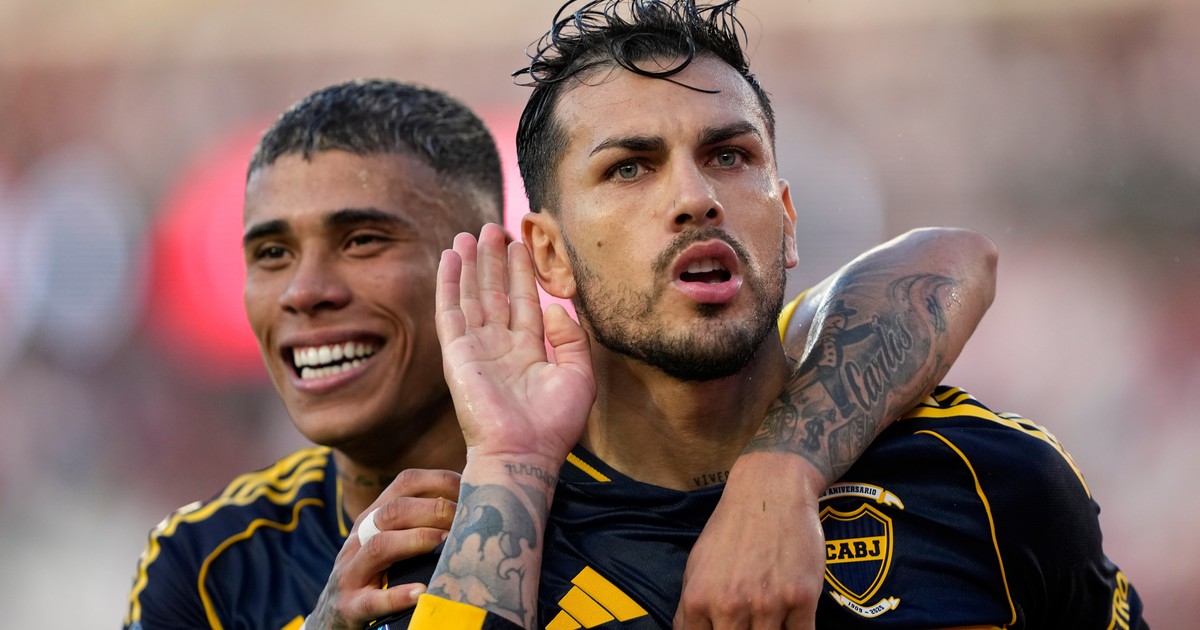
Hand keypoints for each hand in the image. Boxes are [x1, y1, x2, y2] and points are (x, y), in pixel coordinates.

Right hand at [305, 469, 459, 628]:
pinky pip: (373, 600)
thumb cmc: (375, 572)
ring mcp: (351, 571)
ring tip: (445, 542)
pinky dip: (397, 596)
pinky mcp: (350, 606)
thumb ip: (419, 521)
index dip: (439, 480)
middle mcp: (359, 538)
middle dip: (432, 509)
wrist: (331, 614)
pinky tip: (421, 592)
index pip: (404, 484)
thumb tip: (472, 505)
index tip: (469, 488)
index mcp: (374, 517)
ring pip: (379, 546)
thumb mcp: (390, 540)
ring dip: (415, 540)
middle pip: (392, 511)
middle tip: (463, 518)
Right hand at [435, 223, 594, 465]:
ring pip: (472, 296)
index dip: (521, 272)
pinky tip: (450, 257)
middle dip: (493, 260)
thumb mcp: (579, 375)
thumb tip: (553, 308)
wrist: (524, 453)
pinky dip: (449, 282)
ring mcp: (476, 349)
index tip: (519, 243)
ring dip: (470, 264)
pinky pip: (450, 310)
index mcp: (528, 352)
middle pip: (495, 293)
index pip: (523, 302)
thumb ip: (572, 339)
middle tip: (492, 227)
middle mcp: (500, 347)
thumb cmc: (554, 425)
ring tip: (470, 233)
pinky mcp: (456, 354)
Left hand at [675, 453, 825, 629]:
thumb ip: (693, 605)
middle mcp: (731, 605)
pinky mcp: (802, 599)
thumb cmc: (732, 525)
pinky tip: (791, 620)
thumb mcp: (698, 563)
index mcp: (699, 599)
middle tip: (749, 624)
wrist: (771, 489)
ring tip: (771, 618)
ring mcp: (768, 604)